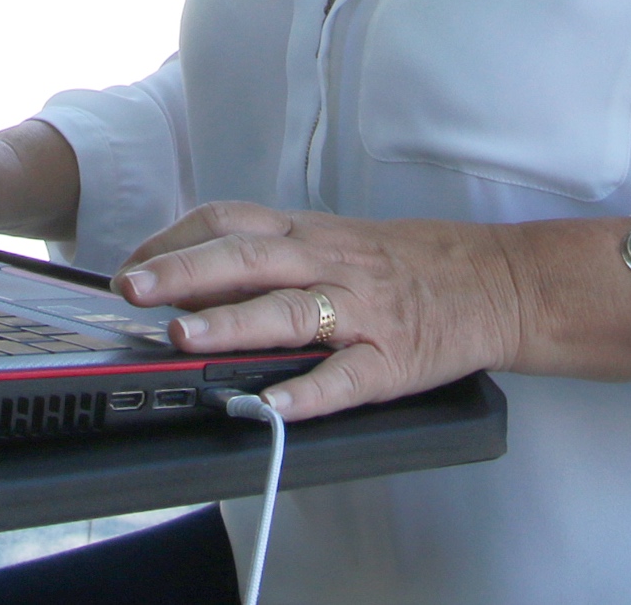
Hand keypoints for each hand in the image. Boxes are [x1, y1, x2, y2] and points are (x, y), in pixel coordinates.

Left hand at [114, 202, 526, 422]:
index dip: (176, 239)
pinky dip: (308, 391)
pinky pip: (347, 376)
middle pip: (247, 259)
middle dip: (184, 272)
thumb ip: (277, 252)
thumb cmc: (409, 263)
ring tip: (185, 337)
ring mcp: (362, 312)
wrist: (497, 281)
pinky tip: (273, 407)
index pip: (231, 223)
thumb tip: (198, 273)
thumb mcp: (337, 240)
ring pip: (289, 310)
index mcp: (311, 235)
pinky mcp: (393, 358)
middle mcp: (329, 265)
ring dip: (232, 324)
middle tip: (133, 289)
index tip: (133, 261)